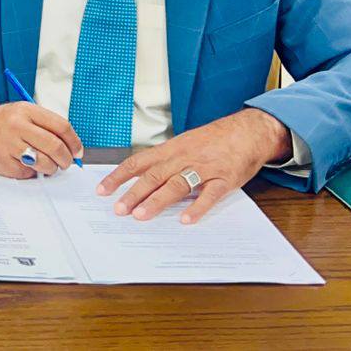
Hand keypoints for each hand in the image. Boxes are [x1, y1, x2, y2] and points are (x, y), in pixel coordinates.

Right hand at [0, 102, 83, 178]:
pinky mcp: (3, 162)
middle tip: (66, 163)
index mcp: (26, 110)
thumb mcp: (23, 114)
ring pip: (44, 162)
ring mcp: (9, 144)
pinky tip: (26, 165)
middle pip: (55, 146)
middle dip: (66, 159)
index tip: (78, 152)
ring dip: (52, 168)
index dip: (74, 142)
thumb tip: (72, 148)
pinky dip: (32, 173)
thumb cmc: (3, 124)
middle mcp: (17, 125)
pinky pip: (28, 173)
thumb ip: (45, 126)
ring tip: (48, 166)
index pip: (61, 126)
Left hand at [97, 108, 291, 223]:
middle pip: (153, 176)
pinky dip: (197, 208)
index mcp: (170, 149)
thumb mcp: (183, 144)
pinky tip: (186, 220)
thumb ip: (164, 160)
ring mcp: (204, 169)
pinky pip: (209, 195)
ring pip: (176, 185)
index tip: (102, 190)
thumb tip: (139, 178)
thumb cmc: (213, 140)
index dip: (119, 176)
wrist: (247, 131)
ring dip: (157, 201)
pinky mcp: (224, 180)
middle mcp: (183, 158)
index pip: (138, 162)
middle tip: (119, 209)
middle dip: (134, 193)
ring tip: (141, 215)